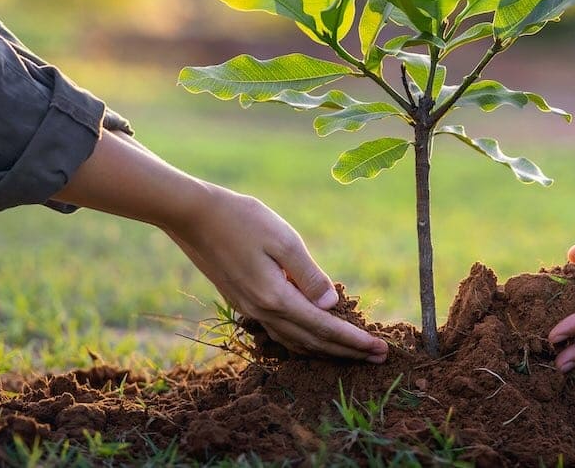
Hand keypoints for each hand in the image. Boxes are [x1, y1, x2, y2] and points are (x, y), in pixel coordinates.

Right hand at [54, 131, 387, 363]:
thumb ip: (309, 275)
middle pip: (312, 342)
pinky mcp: (243, 302)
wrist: (194, 216)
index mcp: (277, 298)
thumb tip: (331, 304)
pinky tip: (311, 335)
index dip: (355, 341)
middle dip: (347, 352)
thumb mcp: (284, 240)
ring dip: (325, 349)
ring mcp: (250, 310)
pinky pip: (279, 332)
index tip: (381, 351)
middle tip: (378, 358)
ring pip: (294, 342)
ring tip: (351, 351)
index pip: (325, 328)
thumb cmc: (242, 220)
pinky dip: (302, 339)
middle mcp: (263, 312)